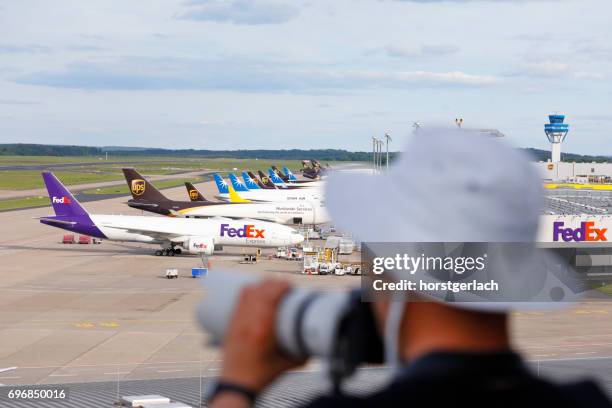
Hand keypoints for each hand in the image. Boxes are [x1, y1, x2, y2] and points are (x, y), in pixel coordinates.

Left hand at [218, 279, 304, 393]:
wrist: (236, 383)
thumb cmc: (259, 375)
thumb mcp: (286, 364)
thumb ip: (302, 354)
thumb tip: (315, 342)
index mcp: (262, 329)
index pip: (270, 297)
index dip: (281, 286)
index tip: (291, 286)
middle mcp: (248, 321)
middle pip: (260, 290)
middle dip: (275, 283)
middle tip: (285, 286)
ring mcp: (238, 320)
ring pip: (249, 291)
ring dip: (262, 284)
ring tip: (273, 287)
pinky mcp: (232, 322)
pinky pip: (239, 298)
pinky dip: (249, 290)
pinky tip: (256, 290)